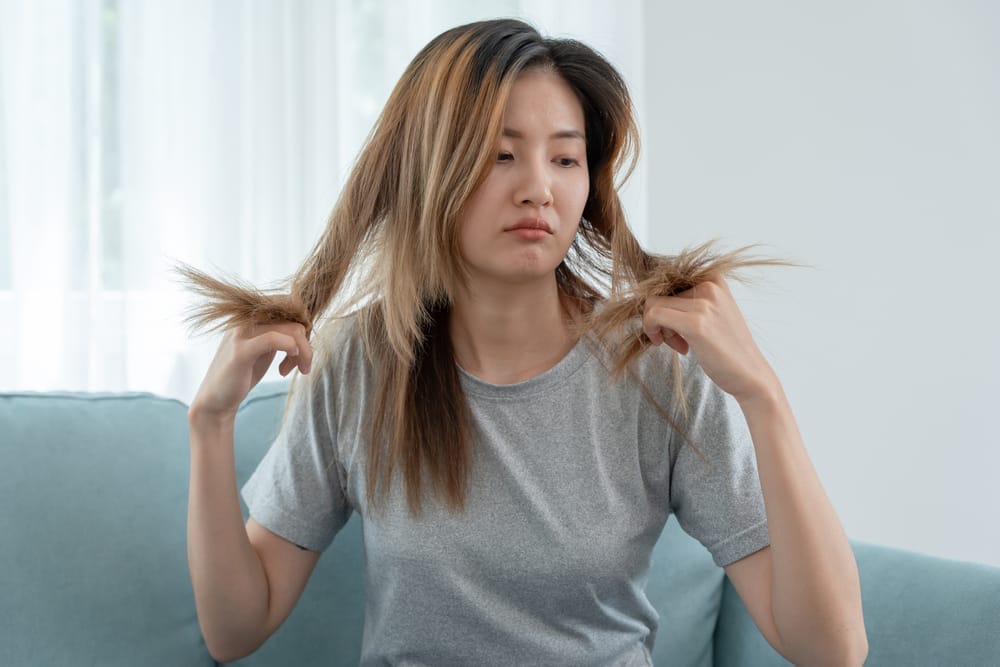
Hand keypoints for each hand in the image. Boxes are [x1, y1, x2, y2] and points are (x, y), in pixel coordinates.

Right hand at [189, 321, 311, 425]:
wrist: (217, 399)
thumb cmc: (242, 374)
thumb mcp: (264, 348)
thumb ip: (279, 333)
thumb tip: (305, 326)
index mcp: (251, 315)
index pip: (289, 303)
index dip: (304, 324)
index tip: (303, 347)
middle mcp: (245, 318)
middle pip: (295, 318)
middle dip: (307, 342)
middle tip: (304, 365)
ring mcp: (241, 333)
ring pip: (292, 329)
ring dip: (305, 352)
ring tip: (299, 370)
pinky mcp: (241, 351)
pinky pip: (275, 339)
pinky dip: (291, 349)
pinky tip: (287, 367)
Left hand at [642, 274, 777, 402]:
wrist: (751, 374)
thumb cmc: (728, 348)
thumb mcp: (713, 313)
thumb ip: (689, 301)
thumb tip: (649, 299)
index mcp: (713, 279)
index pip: (669, 284)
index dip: (667, 308)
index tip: (678, 328)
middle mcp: (709, 285)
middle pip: (659, 294)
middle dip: (661, 319)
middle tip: (677, 340)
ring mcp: (703, 303)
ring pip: (652, 305)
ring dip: (658, 328)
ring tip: (680, 344)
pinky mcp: (695, 323)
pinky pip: (654, 316)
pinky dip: (652, 331)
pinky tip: (676, 347)